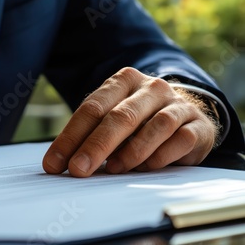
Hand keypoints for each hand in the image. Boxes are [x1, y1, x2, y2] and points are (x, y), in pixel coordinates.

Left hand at [42, 67, 217, 176]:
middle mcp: (151, 88)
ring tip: (114, 169)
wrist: (185, 115)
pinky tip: (146, 167)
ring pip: (156, 126)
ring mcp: (177, 104)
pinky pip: (180, 140)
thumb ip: (90, 135)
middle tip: (78, 170)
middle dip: (96, 145)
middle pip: (120, 116)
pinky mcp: (197, 124)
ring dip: (132, 151)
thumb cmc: (139, 120)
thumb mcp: (112, 119)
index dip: (70, 137)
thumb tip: (62, 163)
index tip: (54, 163)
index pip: (92, 108)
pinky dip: (161, 156)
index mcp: (122, 81)